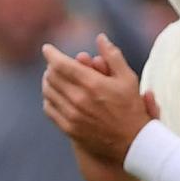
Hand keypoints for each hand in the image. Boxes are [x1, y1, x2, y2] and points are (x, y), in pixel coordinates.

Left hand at [41, 35, 153, 162]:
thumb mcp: (128, 78)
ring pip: (48, 92)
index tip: (47, 48)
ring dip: (48, 81)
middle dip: (51, 67)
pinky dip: (49, 98)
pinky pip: (49, 109)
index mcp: (93, 84)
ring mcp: (71, 115)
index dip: (51, 54)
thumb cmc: (132, 107)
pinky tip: (54, 95)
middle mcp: (79, 99)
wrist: (132, 143)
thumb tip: (100, 37)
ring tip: (52, 77)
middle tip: (53, 63)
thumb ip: (113, 56)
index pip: (61, 65)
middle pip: (52, 77)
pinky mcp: (68, 128)